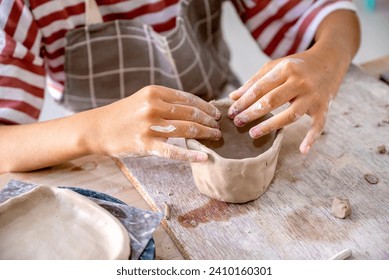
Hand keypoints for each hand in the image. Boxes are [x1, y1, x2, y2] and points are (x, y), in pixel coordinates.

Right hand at [87, 85, 220, 161]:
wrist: (98, 128)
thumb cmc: (124, 114)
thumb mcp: (144, 99)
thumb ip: (167, 102)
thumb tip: (195, 109)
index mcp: (154, 92)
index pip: (188, 98)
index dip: (205, 106)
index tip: (215, 113)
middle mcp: (153, 106)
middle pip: (191, 114)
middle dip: (208, 121)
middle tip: (218, 126)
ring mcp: (149, 126)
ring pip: (186, 130)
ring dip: (205, 134)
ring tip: (215, 137)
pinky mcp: (145, 144)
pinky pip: (172, 151)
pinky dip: (190, 155)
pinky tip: (203, 157)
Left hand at [227, 50, 346, 153]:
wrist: (330, 60)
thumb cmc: (297, 65)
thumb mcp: (276, 66)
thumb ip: (255, 81)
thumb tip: (233, 97)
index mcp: (286, 69)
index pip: (260, 88)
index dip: (244, 101)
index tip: (231, 111)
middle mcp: (300, 82)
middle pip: (272, 101)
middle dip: (252, 113)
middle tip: (237, 122)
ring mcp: (312, 96)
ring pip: (291, 115)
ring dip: (271, 125)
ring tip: (253, 134)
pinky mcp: (323, 107)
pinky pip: (318, 125)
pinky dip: (312, 138)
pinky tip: (303, 150)